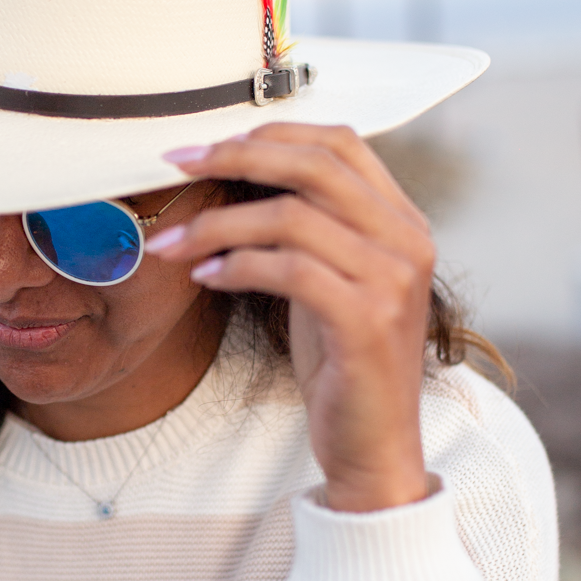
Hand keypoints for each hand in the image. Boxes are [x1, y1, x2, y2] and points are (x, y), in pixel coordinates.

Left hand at [147, 124, 434, 512]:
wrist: (375, 447)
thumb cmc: (342, 362)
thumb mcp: (330, 279)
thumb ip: (308, 227)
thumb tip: (236, 174)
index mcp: (402, 221)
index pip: (340, 144)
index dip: (270, 134)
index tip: (207, 146)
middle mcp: (407, 241)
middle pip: (315, 166)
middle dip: (235, 158)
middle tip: (177, 167)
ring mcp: (393, 280)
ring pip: (291, 217)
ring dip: (217, 224)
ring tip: (172, 243)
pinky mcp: (367, 321)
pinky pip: (288, 270)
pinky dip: (236, 266)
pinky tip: (204, 277)